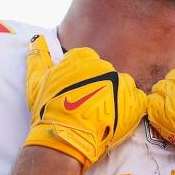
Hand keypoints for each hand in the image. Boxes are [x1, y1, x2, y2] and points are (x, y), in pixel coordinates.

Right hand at [24, 36, 146, 169]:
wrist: (65, 136)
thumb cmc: (48, 109)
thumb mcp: (36, 81)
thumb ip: (38, 57)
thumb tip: (36, 38)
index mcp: (83, 58)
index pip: (87, 61)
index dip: (81, 79)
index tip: (76, 92)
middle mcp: (105, 66)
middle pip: (104, 74)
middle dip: (98, 88)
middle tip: (86, 107)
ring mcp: (122, 83)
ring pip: (121, 85)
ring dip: (115, 98)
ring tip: (102, 115)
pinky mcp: (135, 101)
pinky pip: (137, 100)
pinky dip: (130, 109)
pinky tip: (117, 119)